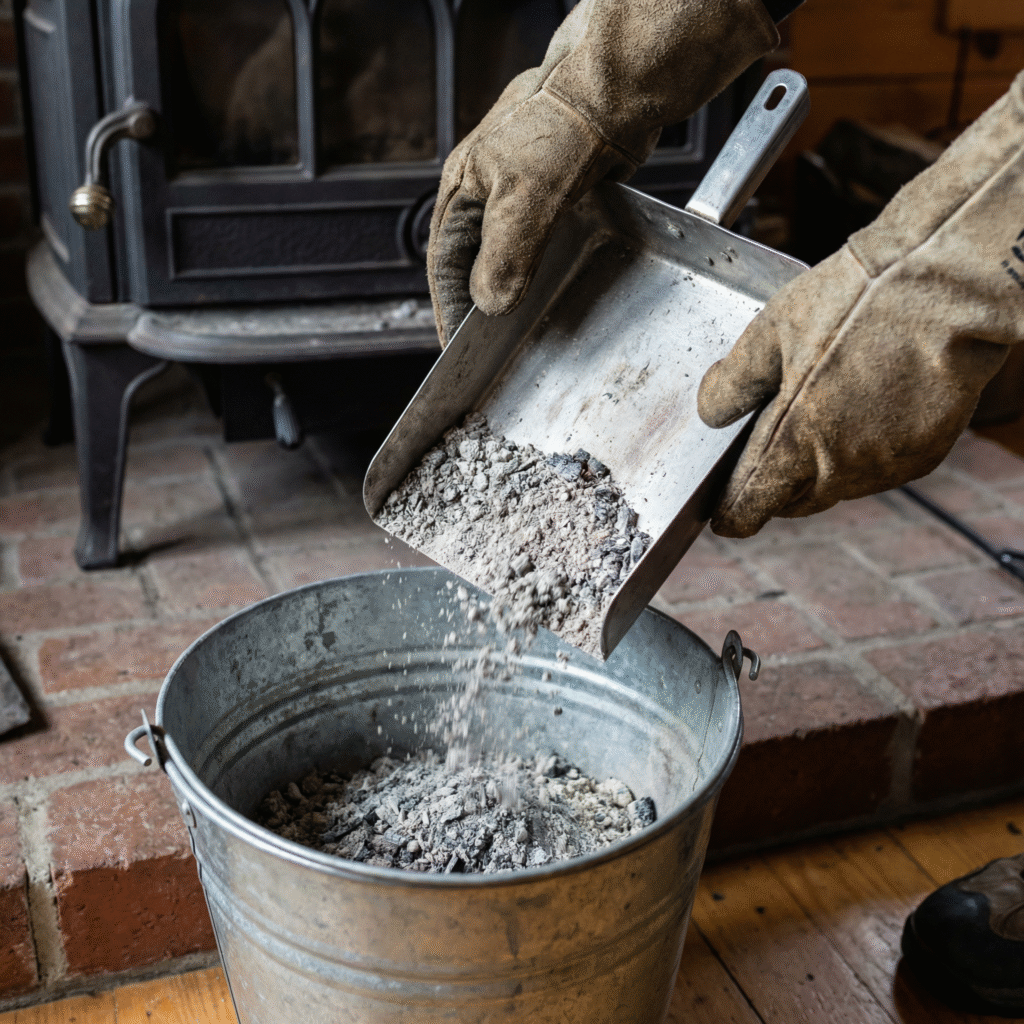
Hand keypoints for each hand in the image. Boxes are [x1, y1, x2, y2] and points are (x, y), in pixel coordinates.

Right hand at [427, 0, 778, 344]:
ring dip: (520, 293)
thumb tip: (491, 303)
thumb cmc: (565, 123)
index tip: (458, 350)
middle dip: (484, 307)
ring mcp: (525, 199)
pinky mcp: (561, 200)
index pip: (445, 267)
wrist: (618, 93)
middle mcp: (489, 197)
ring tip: (526, 329)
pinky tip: (560, 292)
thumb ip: (504, 255)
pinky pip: (548, 249)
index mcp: (463, 192)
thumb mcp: (523, 197)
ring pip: (515, 260)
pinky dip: (551, 274)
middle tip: (493, 349)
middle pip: (476, 267)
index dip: (450, 312)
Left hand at [697, 72, 1023, 537]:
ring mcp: (885, 467)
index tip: (720, 505)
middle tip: (767, 443)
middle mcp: (839, 470)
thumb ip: (733, 381)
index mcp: (793, 445)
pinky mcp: (923, 457)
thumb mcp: (772, 330)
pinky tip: (864, 409)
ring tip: (820, 414)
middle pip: (791, 502)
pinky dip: (863, 453)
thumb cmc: (856, 301)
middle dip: (773, 484)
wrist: (949, 286)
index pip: (748, 508)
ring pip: (835, 488)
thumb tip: (709, 411)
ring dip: (820, 468)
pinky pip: (878, 470)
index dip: (729, 510)